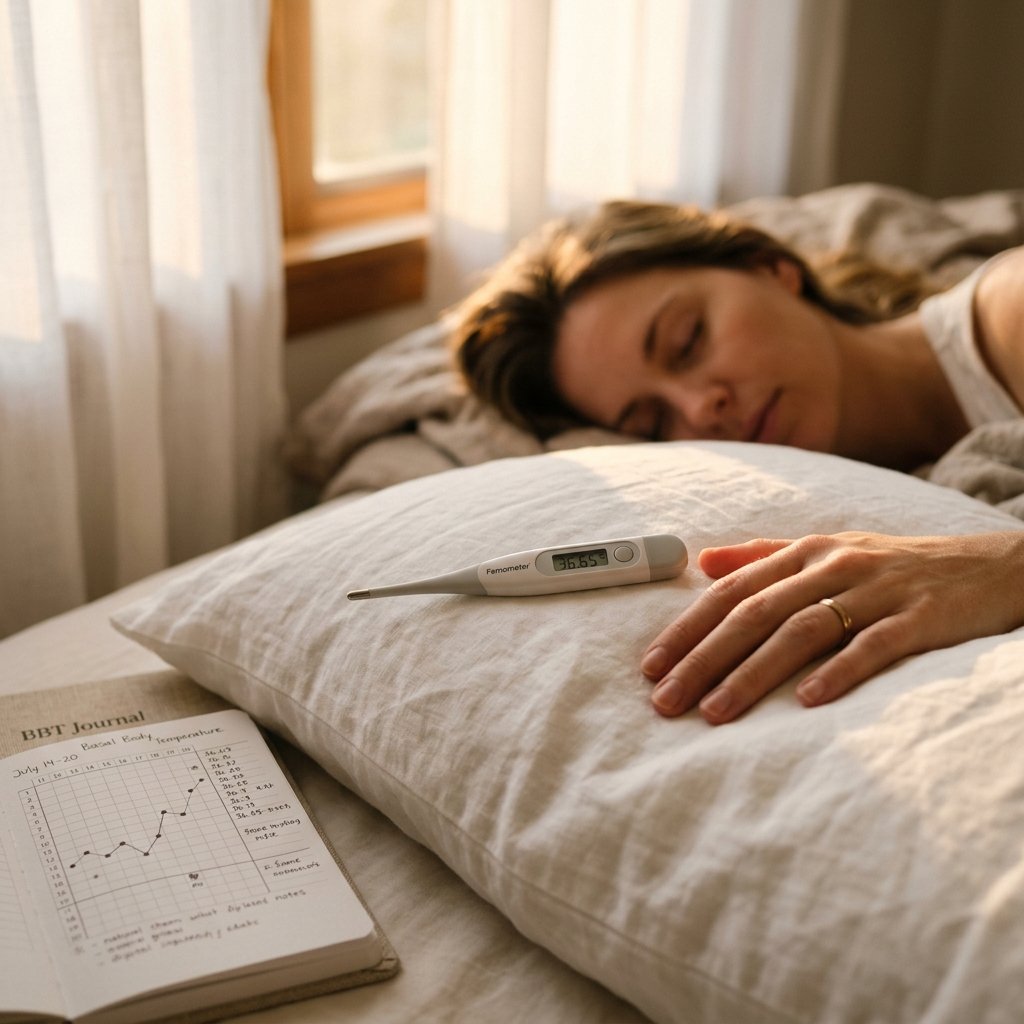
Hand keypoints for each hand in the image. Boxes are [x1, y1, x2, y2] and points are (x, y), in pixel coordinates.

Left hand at [641, 530, 1023, 723]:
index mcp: (805, 552)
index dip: (688, 628)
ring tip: (715, 713)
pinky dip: (837, 673)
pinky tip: (805, 703)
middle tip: (666, 701)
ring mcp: (877, 591)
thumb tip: (703, 561)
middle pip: (755, 614)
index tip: (650, 666)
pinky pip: (872, 646)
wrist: (991, 566)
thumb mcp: (827, 550)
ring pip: (801, 632)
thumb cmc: (894, 565)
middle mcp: (832, 566)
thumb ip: (764, 554)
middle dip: (704, 659)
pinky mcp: (920, 617)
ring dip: (753, 674)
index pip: (731, 591)